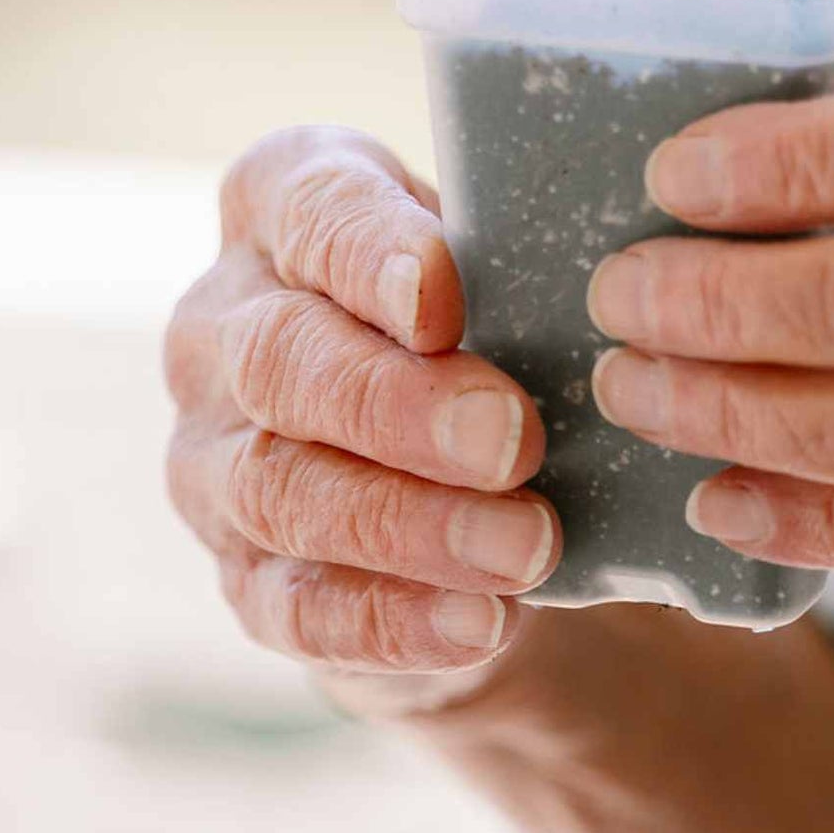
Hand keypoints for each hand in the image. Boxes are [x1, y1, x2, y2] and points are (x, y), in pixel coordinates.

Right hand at [164, 126, 560, 712]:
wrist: (480, 482)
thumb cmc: (501, 326)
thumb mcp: (510, 266)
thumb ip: (527, 255)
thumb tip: (620, 272)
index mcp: (280, 210)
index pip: (306, 210)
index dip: (368, 253)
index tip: (444, 299)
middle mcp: (221, 328)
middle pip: (280, 359)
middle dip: (398, 403)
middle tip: (511, 438)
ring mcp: (213, 461)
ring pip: (279, 489)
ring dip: (409, 522)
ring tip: (527, 545)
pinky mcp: (242, 579)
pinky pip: (295, 608)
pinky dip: (392, 620)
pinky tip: (481, 622)